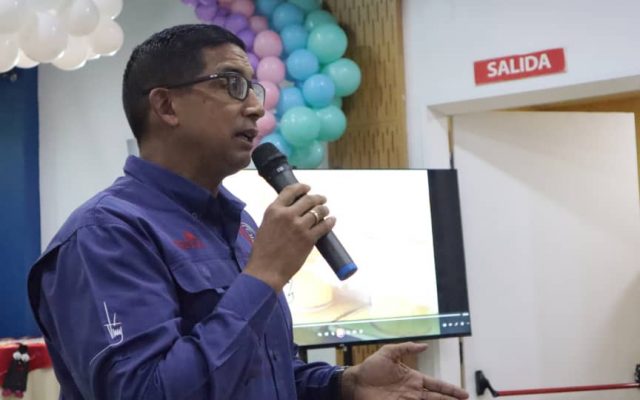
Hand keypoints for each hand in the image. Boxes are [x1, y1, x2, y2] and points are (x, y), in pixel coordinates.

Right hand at [244, 183, 334, 291]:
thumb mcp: (266, 225)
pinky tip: (332, 220)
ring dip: (324, 209)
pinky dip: (330, 222)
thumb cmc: (263, 251)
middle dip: (317, 198)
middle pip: (308, 199)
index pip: (290, 191)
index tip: (308, 188)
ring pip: (318, 211)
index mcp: (274, 210)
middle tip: (322, 199)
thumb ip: (278, 215)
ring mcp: (299, 226)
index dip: (302, 187)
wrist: (266, 270)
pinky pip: (324, 226)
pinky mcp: (309, 238)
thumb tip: (292, 210)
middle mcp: (287, 215)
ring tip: (326, 211)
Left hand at [342, 342, 468, 399]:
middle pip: (437, 398)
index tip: (464, 394)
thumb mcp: (389, 353)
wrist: (355, 382)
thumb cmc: (370, 368)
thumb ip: (406, 348)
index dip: (450, 390)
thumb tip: (424, 346)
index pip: (437, 385)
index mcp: (414, 379)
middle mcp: (413, 392)